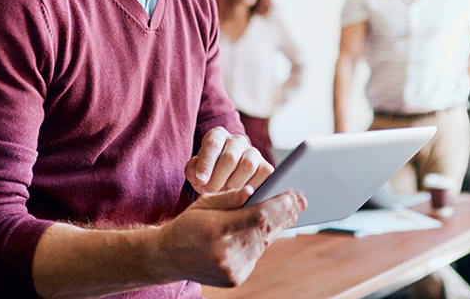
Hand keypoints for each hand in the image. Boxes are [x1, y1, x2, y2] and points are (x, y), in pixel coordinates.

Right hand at [155, 186, 306, 286]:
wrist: (168, 257)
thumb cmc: (188, 224)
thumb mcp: (204, 202)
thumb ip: (229, 197)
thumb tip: (254, 191)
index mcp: (216, 229)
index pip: (256, 216)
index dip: (278, 205)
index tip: (292, 194)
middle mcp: (224, 253)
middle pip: (264, 230)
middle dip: (285, 214)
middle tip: (300, 200)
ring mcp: (230, 269)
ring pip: (263, 243)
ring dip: (278, 226)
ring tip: (291, 211)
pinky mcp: (235, 279)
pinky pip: (255, 255)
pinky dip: (262, 240)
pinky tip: (270, 227)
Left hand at [185, 127, 272, 195]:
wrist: (224, 183)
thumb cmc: (208, 176)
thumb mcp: (195, 172)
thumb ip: (193, 170)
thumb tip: (199, 174)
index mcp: (217, 135)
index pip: (212, 144)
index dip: (206, 163)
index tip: (200, 180)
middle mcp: (237, 140)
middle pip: (230, 157)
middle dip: (218, 178)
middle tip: (210, 191)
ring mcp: (253, 152)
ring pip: (248, 165)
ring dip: (234, 184)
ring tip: (225, 193)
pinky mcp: (266, 166)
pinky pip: (264, 175)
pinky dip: (252, 188)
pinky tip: (241, 194)